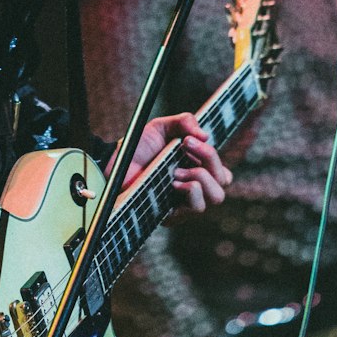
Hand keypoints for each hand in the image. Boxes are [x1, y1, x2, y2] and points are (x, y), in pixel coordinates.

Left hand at [108, 113, 231, 212]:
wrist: (113, 163)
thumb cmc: (137, 148)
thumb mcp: (162, 127)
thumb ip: (185, 122)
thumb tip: (205, 136)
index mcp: (194, 170)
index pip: (221, 171)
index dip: (212, 155)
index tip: (189, 139)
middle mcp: (193, 188)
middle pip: (223, 183)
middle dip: (210, 159)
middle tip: (186, 146)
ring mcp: (184, 203)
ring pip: (216, 197)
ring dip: (201, 176)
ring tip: (176, 170)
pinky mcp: (173, 215)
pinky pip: (197, 207)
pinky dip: (191, 190)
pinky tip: (173, 182)